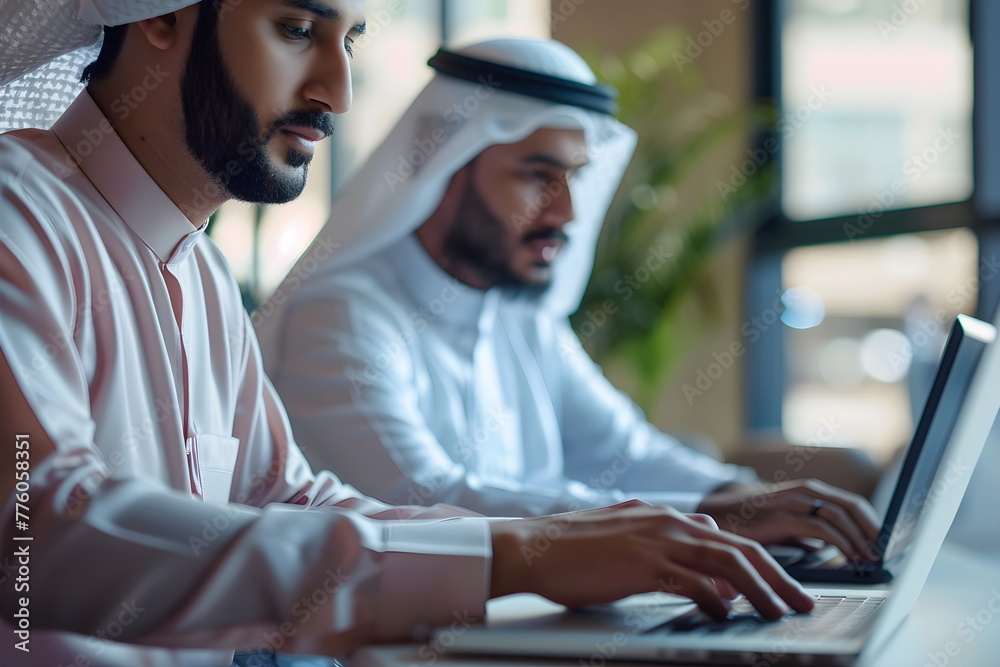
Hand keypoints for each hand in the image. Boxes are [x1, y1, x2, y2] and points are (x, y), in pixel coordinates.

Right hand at [489, 500, 814, 620]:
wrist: (534, 547)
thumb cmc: (571, 548)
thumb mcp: (623, 536)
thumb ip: (660, 542)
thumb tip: (694, 550)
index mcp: (663, 516)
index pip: (725, 537)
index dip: (758, 563)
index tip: (778, 585)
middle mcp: (667, 522)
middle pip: (739, 547)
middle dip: (777, 576)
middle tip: (801, 601)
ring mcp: (657, 541)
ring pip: (726, 562)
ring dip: (761, 589)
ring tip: (781, 611)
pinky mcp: (644, 564)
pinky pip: (693, 582)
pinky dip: (717, 599)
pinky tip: (727, 614)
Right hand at [696, 479, 880, 560]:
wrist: (716, 513)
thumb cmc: (751, 520)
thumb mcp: (785, 523)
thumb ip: (806, 533)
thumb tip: (826, 549)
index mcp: (808, 492)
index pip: (852, 504)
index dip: (872, 523)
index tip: (886, 544)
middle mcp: (804, 492)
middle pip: (851, 506)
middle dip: (872, 531)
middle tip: (884, 554)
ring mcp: (792, 501)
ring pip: (839, 515)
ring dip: (860, 539)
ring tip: (870, 559)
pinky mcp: (781, 517)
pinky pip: (820, 528)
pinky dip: (840, 543)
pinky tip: (848, 557)